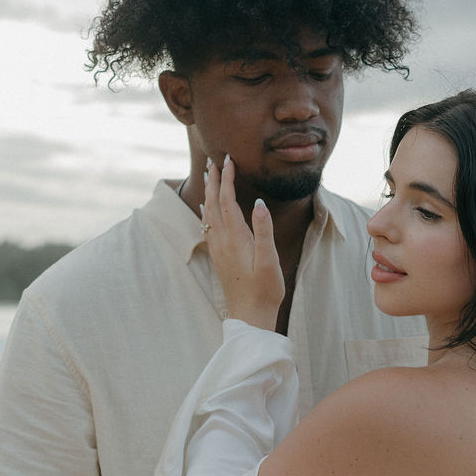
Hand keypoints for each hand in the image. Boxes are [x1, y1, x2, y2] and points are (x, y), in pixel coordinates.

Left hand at [203, 158, 284, 329]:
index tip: (229, 160)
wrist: (250, 316)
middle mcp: (222, 241)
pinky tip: (207, 208)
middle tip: (214, 161)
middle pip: (213, 204)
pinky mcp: (219, 257)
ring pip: (209, 214)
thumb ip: (263, 229)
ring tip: (210, 177)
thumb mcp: (269, 259)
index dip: (227, 179)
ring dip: (209, 193)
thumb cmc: (264, 289)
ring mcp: (219, 249)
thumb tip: (259, 202)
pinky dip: (207, 210)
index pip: (227, 200)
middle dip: (214, 181)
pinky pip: (209, 226)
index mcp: (235, 238)